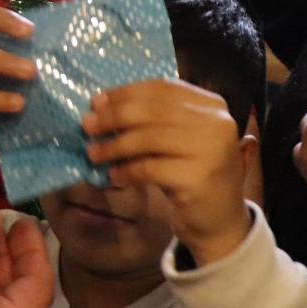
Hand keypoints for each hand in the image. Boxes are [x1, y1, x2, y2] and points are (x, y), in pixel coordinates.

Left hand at [83, 79, 252, 265]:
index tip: (95, 101)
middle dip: (113, 116)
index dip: (125, 93)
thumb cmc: (191, 171)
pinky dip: (127, 170)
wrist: (220, 220)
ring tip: (93, 153)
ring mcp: (211, 150)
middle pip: (152, 110)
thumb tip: (100, 104)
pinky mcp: (199, 177)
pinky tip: (113, 175)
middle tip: (87, 125)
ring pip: (149, 138)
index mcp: (212, 104)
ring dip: (115, 145)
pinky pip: (150, 168)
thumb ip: (151, 117)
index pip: (161, 88)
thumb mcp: (177, 137)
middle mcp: (217, 122)